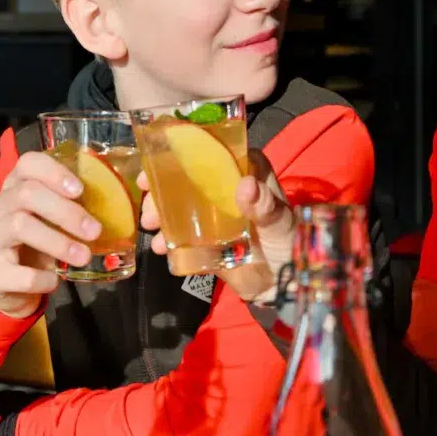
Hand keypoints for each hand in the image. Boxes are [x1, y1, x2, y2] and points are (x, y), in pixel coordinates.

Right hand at [0, 152, 101, 318]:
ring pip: (19, 226)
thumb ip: (72, 211)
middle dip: (65, 211)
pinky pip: (18, 273)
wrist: (8, 286)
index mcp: (15, 189)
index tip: (80, 190)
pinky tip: (54, 280)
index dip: (54, 172)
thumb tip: (115, 209)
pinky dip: (42, 277)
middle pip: (26, 194)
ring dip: (58, 242)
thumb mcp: (51, 223)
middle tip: (94, 231)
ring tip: (83, 256)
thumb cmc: (36, 246)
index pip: (27, 164)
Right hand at [139, 149, 295, 301]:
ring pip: (179, 205)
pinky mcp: (205, 240)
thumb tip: (244, 186)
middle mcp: (226, 188)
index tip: (158, 161)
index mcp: (245, 172)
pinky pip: (181, 235)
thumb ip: (264, 205)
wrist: (284, 283)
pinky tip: (159, 246)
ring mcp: (213, 215)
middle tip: (148, 200)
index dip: (183, 153)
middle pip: (187, 178)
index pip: (212, 152)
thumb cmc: (288, 242)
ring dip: (159, 213)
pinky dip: (167, 240)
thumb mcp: (279, 221)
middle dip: (162, 187)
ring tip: (149, 225)